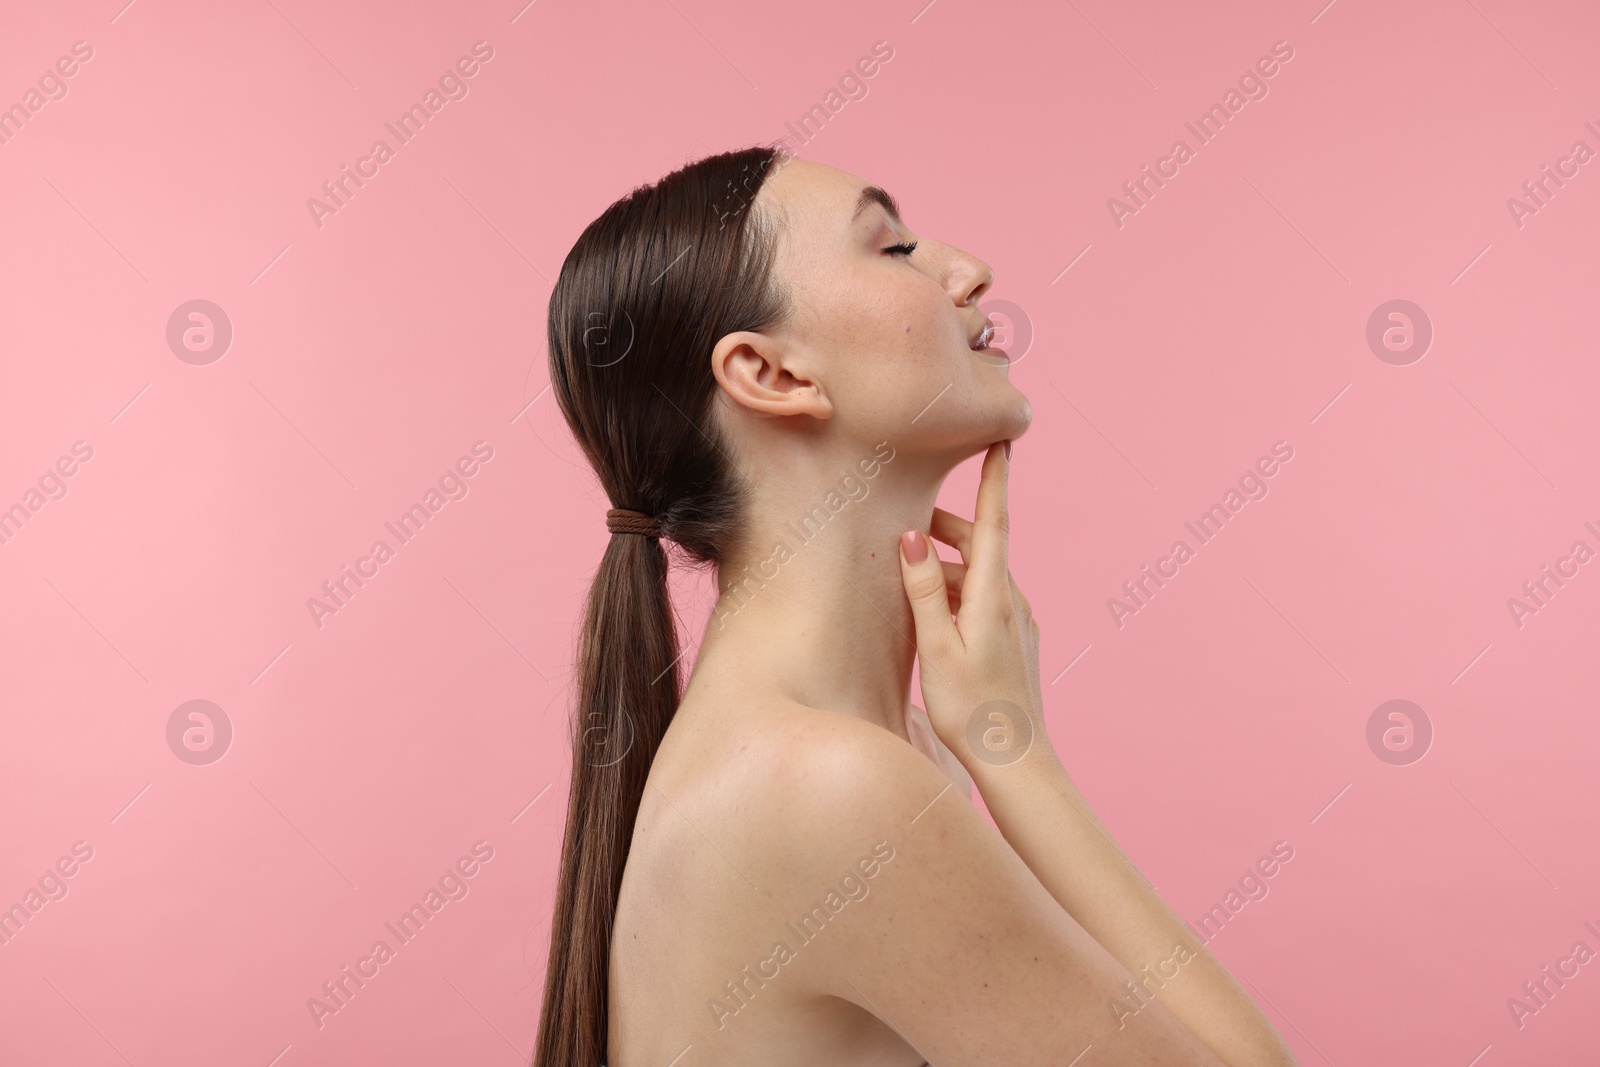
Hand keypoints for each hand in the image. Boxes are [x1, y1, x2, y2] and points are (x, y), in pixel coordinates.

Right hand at [896, 442, 1055, 776]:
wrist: (1017, 763)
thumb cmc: (971, 711)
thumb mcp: (937, 648)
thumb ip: (924, 590)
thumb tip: (913, 538)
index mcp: (993, 597)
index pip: (994, 522)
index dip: (995, 479)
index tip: (1002, 440)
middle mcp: (1012, 602)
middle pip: (979, 548)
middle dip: (946, 531)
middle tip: (906, 530)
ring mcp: (1019, 623)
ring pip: (979, 576)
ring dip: (947, 569)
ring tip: (910, 581)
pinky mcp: (1017, 642)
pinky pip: (985, 601)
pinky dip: (959, 594)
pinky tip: (937, 618)